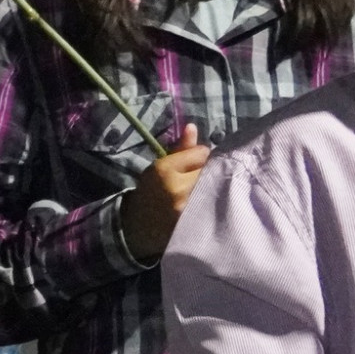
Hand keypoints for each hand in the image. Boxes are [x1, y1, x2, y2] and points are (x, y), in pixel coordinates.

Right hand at [119, 123, 209, 263]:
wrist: (140, 226)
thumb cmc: (151, 191)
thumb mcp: (160, 166)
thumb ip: (180, 148)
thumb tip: (192, 126)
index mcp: (164, 170)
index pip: (201, 153)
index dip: (200, 155)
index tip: (195, 160)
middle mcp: (178, 188)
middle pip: (210, 169)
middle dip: (208, 169)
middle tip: (200, 175)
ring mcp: (187, 208)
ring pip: (214, 185)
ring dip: (212, 184)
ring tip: (204, 187)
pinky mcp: (195, 222)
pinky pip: (213, 203)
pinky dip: (212, 199)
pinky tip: (206, 201)